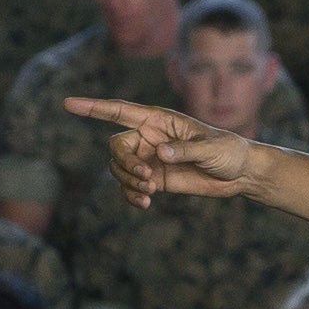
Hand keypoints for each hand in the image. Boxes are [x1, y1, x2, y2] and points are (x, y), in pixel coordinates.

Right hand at [68, 98, 258, 206]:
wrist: (240, 174)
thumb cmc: (229, 152)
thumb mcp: (211, 148)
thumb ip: (185, 150)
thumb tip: (159, 153)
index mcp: (159, 120)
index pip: (119, 111)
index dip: (93, 107)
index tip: (68, 103)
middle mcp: (150, 137)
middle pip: (116, 147)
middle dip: (124, 164)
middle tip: (145, 178)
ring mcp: (150, 159)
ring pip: (119, 168)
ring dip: (128, 182)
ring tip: (149, 192)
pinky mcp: (155, 179)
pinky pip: (130, 187)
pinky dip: (132, 196)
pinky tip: (144, 204)